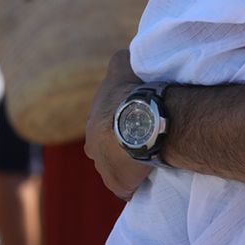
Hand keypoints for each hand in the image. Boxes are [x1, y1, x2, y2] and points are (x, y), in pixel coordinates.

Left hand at [85, 47, 151, 199]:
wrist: (140, 122)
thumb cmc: (131, 92)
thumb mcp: (122, 64)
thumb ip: (120, 61)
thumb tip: (125, 56)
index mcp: (93, 122)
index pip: (104, 123)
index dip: (121, 120)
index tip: (137, 118)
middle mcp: (93, 148)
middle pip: (107, 149)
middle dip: (121, 145)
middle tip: (144, 138)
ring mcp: (105, 169)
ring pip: (117, 168)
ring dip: (130, 164)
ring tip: (151, 155)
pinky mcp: (119, 185)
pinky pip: (128, 187)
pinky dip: (137, 184)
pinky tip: (151, 177)